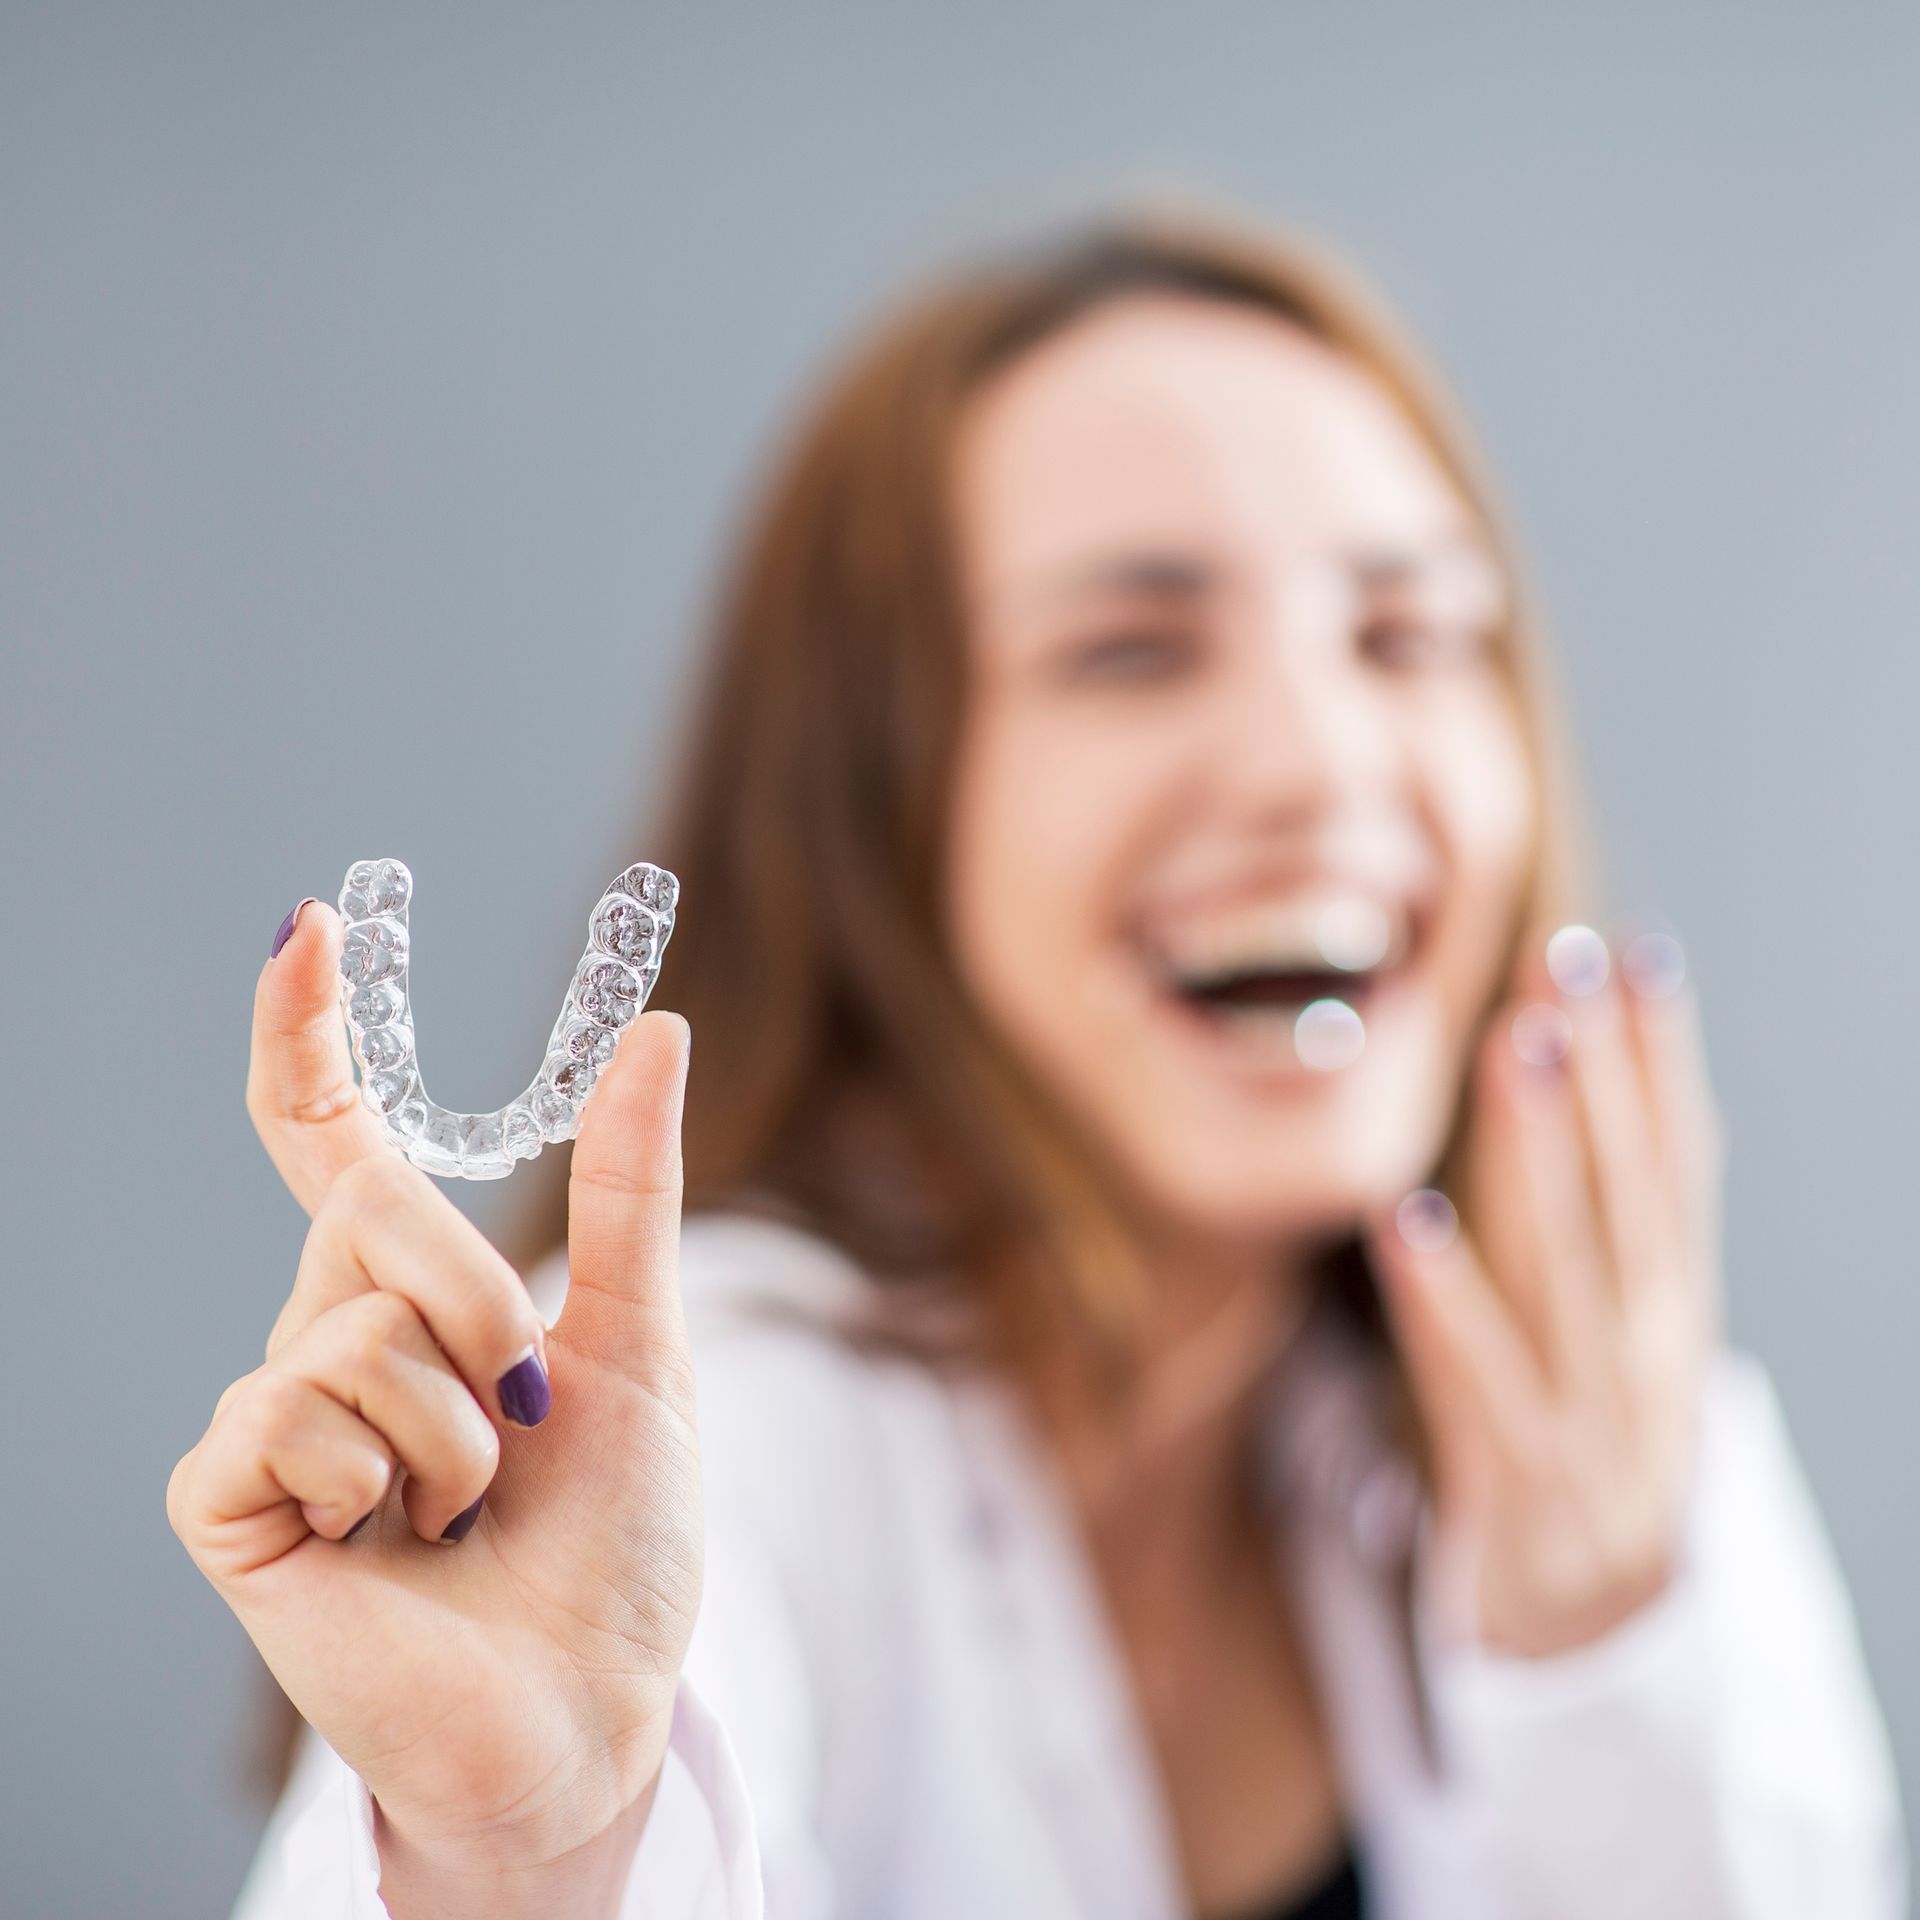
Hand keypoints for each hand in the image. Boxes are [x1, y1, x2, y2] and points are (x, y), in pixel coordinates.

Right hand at [168, 901, 701, 1877]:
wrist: (590, 1703)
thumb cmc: (617, 1539)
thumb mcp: (642, 1342)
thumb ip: (630, 1190)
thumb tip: (658, 1029)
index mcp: (416, 1292)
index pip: (334, 1138)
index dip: (310, 1032)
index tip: (308, 924)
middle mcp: (330, 1332)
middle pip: (368, 1204)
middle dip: (482, 1299)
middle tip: (527, 1411)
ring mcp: (275, 1413)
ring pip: (350, 1321)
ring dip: (456, 1426)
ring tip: (467, 1509)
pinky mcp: (230, 1496)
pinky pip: (291, 1412)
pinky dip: (383, 1481)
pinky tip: (393, 1546)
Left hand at [1363, 921, 1725, 1657]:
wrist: (1597, 1649)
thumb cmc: (1584, 1450)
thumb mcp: (1616, 1338)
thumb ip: (1607, 1229)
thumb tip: (1604, 1087)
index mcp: (1673, 1311)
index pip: (1679, 1166)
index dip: (1663, 1058)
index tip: (1638, 953)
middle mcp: (1649, 1356)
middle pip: (1630, 1194)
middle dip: (1604, 1071)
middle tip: (1567, 961)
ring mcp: (1593, 1422)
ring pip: (1570, 1267)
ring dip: (1545, 1151)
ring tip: (1516, 1045)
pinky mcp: (1519, 1484)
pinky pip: (1476, 1379)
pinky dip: (1446, 1297)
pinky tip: (1406, 1213)